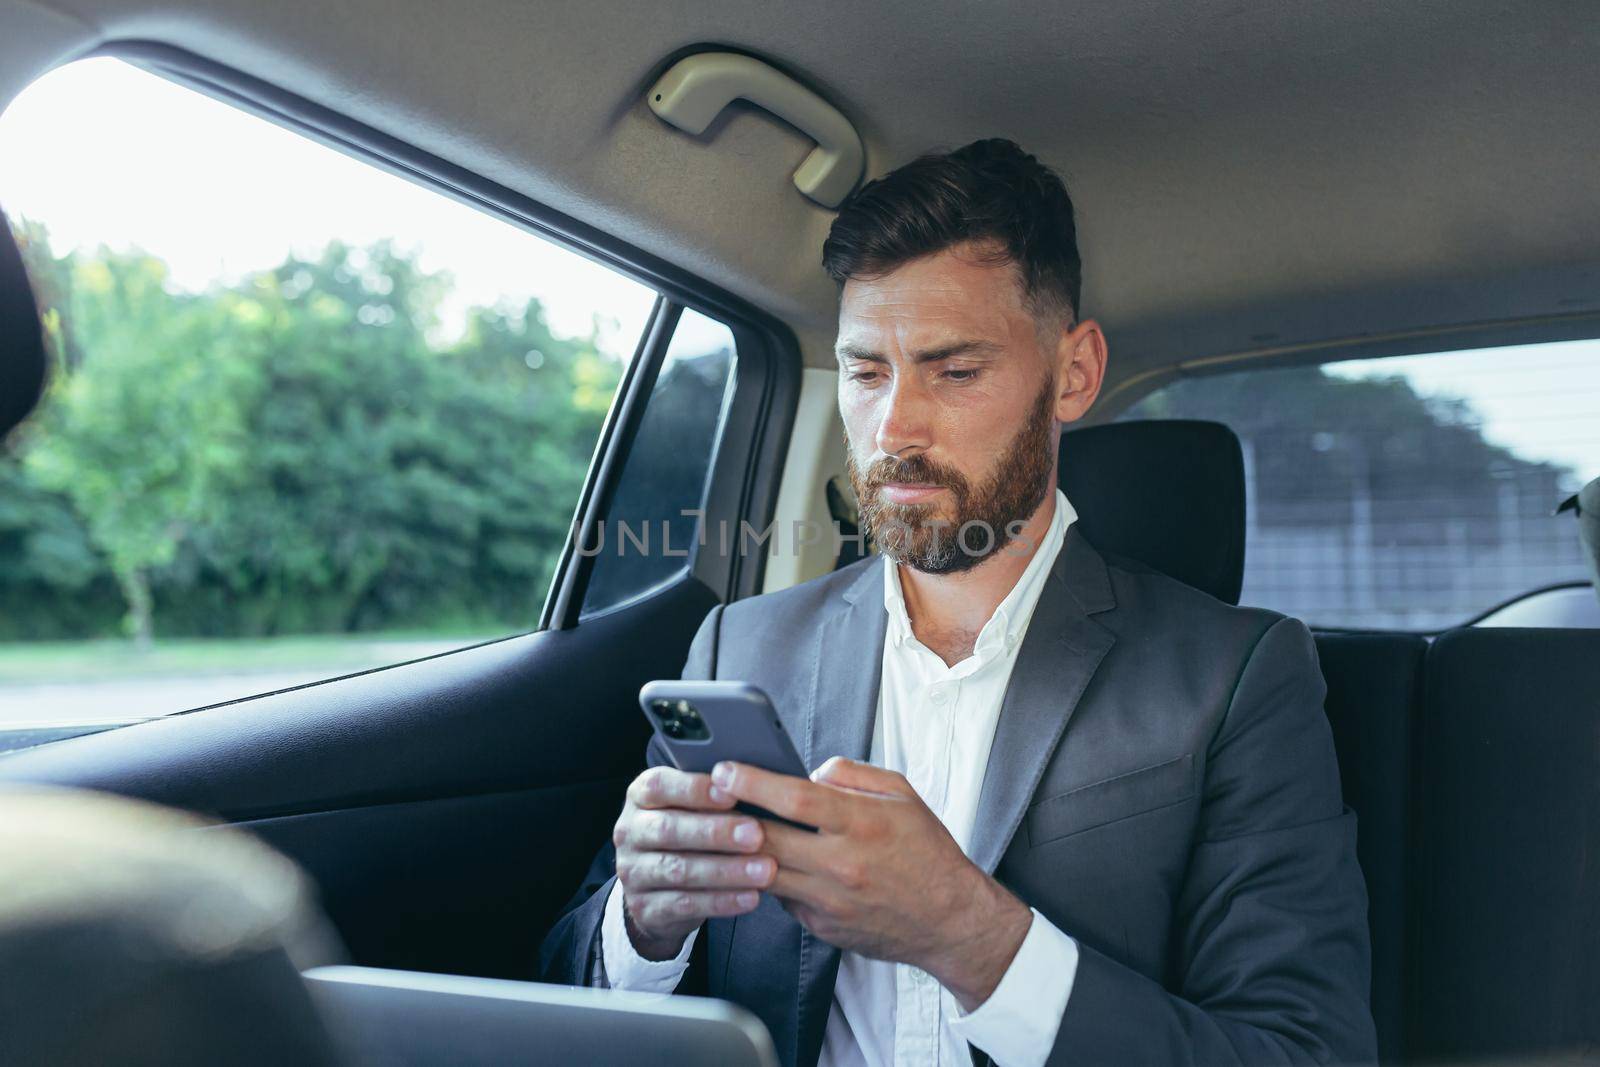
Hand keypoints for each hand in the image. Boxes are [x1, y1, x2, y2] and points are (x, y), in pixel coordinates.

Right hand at [611, 766, 775, 959]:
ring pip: (678, 870)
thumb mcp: (688, 807)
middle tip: (756, 835)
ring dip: (726, 871)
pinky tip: (751, 897)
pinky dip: (721, 901)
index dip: (695, 789)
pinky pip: (685, 905)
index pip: (659, 786)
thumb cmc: (685, 832)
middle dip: (716, 832)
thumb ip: (712, 796)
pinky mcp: (644, 908)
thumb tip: (755, 787)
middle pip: (668, 830)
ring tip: (764, 870)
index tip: (733, 793)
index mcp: (639, 797)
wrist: (655, 888)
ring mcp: (632, 872)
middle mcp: (629, 832)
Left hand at [712, 757, 1032, 1009]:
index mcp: (862, 823)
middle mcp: (842, 864)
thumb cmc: (927, 852)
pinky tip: (769, 862)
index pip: (793, 799)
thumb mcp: (902, 795)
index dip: (752, 782)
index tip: (724, 769)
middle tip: (706, 799)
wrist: (950, 920)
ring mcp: (829, 901)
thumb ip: (852, 775)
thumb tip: (809, 773)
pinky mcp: (822, 927)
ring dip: (741, 852)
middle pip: (766, 839)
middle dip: (728, 817)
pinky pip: (782, 899)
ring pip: (764, 873)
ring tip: (725, 829)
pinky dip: (772, 879)